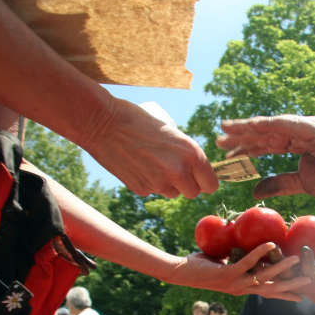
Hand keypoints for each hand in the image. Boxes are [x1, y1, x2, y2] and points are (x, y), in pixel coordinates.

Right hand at [84, 98, 218, 198]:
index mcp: (192, 154)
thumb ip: (187, 155)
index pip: (211, 185)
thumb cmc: (139, 120)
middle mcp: (179, 172)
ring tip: (152, 161)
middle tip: (174, 168)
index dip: (204, 181)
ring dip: (167, 183)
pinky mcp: (141, 189)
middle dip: (186, 184)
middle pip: (193, 193)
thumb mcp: (173, 133)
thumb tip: (194, 172)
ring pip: (172, 193)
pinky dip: (148, 181)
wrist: (103, 122)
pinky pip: (152, 190)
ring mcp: (159, 183)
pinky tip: (137, 164)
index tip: (198, 177)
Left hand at [171, 242, 310, 300]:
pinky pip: (247, 262)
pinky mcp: (227, 274)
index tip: (301, 295)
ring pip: (264, 277)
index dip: (285, 294)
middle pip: (272, 289)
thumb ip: (236, 259)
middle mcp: (241, 289)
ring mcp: (235, 283)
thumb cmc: (199, 267)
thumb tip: (246, 245)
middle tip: (309, 280)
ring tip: (296, 259)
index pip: (268, 293)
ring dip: (281, 267)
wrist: (180, 273)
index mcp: (242, 288)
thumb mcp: (223, 265)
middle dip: (291, 285)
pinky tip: (270, 244)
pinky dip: (259, 252)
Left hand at [217, 115, 314, 200]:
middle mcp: (300, 130)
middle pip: (265, 132)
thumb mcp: (301, 184)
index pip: (266, 143)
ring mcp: (308, 127)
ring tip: (228, 129)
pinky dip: (270, 125)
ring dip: (249, 127)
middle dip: (242, 135)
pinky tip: (253, 127)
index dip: (246, 147)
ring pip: (272, 126)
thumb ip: (279, 184)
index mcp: (297, 141)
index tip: (226, 153)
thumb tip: (254, 190)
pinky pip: (288, 125)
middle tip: (219, 139)